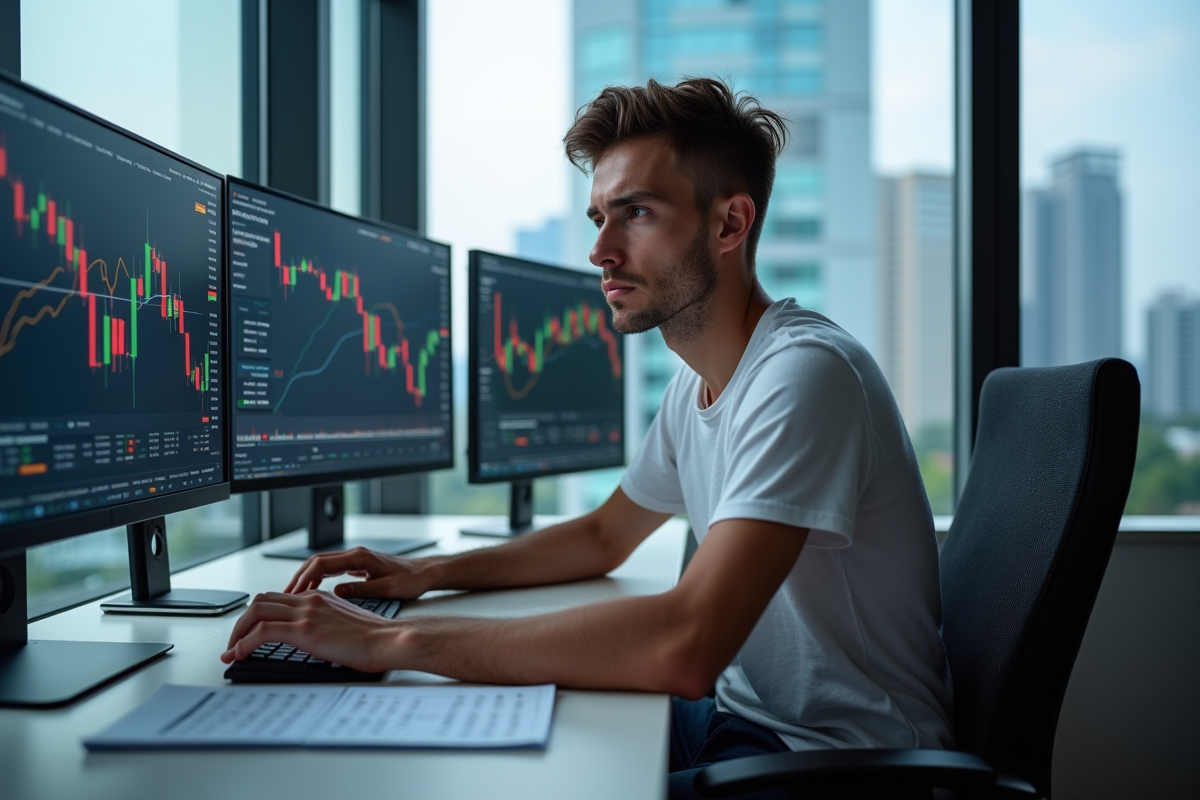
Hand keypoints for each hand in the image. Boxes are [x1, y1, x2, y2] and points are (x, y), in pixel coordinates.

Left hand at [221, 590, 404, 671]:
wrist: (389, 640)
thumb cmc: (375, 639)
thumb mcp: (346, 624)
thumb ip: (327, 624)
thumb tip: (315, 640)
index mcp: (320, 598)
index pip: (278, 598)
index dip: (258, 614)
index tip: (250, 632)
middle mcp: (310, 600)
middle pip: (261, 601)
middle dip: (241, 622)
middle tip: (235, 642)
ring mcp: (306, 613)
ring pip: (256, 612)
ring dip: (237, 632)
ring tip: (232, 650)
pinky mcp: (303, 630)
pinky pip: (261, 632)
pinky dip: (244, 643)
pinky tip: (239, 655)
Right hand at [284, 546, 434, 599]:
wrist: (426, 572)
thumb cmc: (412, 580)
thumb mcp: (387, 589)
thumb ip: (361, 590)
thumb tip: (335, 593)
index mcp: (360, 557)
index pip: (321, 564)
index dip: (304, 578)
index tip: (292, 593)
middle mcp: (355, 555)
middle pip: (316, 561)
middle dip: (298, 577)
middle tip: (285, 596)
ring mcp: (356, 559)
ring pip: (322, 564)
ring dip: (306, 578)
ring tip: (293, 596)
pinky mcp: (359, 565)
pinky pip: (331, 569)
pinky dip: (318, 579)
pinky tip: (312, 593)